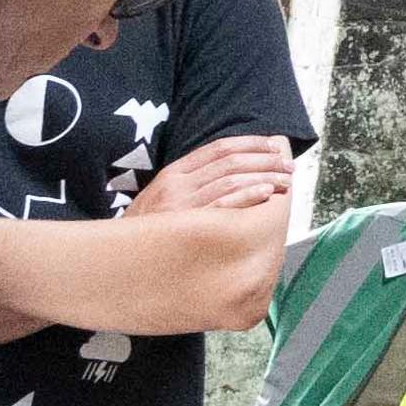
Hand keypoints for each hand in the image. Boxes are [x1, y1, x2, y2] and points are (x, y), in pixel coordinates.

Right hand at [151, 136, 307, 231]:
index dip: (251, 143)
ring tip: (284, 181)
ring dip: (264, 178)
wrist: (118, 262)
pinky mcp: (186, 230)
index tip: (274, 145)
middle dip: (265, 161)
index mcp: (173, 173)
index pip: (219, 148)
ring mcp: (181, 208)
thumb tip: (234, 170)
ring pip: (231, 181)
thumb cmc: (146, 232)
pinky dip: (248, 197)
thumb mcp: (161, 198)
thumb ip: (191, 182)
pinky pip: (224, 208)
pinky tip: (266, 194)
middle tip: (288, 165)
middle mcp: (177, 186)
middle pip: (230, 162)